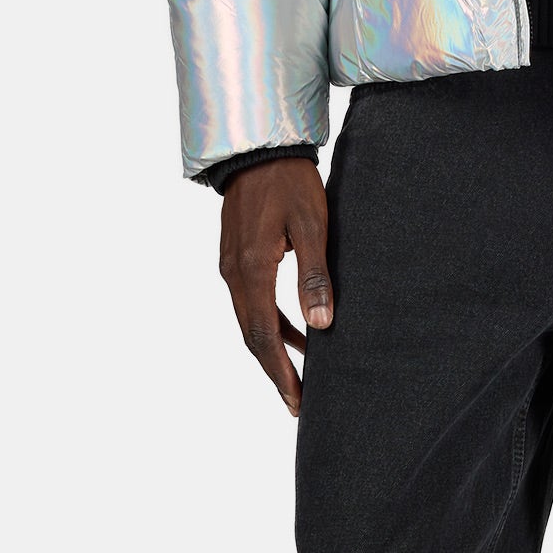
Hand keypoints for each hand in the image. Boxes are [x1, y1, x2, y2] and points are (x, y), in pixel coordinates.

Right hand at [219, 159, 332, 414]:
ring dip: (273, 350)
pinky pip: (252, 302)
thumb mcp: (313, 225)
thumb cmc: (291, 182)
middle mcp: (234, 273)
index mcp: (252, 269)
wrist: (259, 148)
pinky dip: (272, 323)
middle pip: (252, 336)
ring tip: (300, 377)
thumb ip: (315, 275)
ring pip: (250, 321)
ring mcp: (230, 266)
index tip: (296, 401)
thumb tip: (322, 325)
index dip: (280, 372)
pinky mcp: (235, 258)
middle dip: (275, 371)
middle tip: (298, 403)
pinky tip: (299, 331)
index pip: (264, 336)